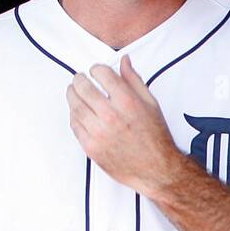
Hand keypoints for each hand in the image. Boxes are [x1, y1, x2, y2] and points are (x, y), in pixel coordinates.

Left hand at [65, 54, 189, 200]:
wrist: (157, 169)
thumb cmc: (156, 137)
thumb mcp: (151, 104)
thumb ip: (134, 80)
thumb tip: (124, 61)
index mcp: (127, 102)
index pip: (101, 73)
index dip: (96, 69)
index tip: (96, 72)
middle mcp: (111, 116)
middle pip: (82, 87)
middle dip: (79, 79)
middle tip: (79, 79)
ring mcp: (99, 132)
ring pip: (74, 105)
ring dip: (72, 95)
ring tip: (75, 92)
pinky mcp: (91, 147)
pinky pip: (74, 125)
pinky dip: (74, 115)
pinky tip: (79, 112)